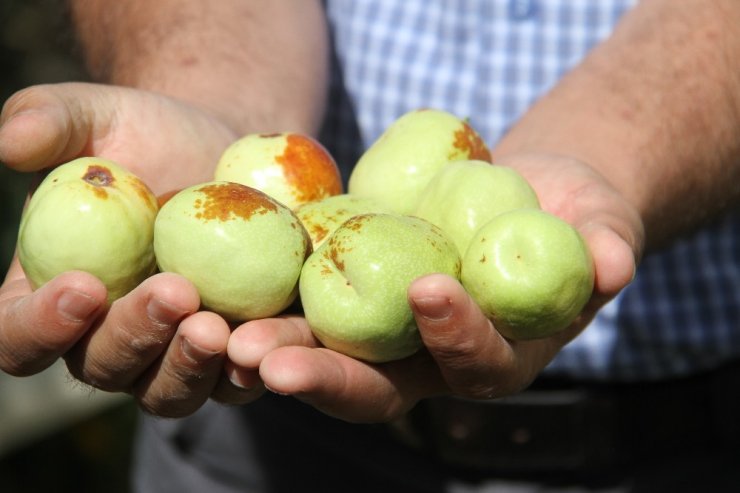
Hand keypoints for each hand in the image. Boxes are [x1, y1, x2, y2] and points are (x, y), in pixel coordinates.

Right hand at [0, 82, 259, 416]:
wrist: (224, 154)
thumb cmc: (147, 134)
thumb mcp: (98, 115)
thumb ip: (50, 121)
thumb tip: (9, 142)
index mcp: (49, 295)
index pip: (17, 335)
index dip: (39, 326)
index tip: (84, 286)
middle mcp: (103, 337)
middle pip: (101, 367)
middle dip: (134, 336)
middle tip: (175, 293)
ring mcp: (168, 354)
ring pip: (168, 391)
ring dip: (189, 366)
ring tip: (217, 326)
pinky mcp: (227, 353)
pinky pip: (233, 381)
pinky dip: (247, 371)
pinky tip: (265, 342)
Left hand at [226, 153, 643, 422]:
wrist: (520, 195)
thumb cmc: (568, 215)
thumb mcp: (600, 223)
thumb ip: (609, 244)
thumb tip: (614, 263)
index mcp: (497, 356)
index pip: (477, 365)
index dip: (456, 335)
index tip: (428, 290)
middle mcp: (432, 362)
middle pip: (379, 385)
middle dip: (326, 377)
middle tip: (268, 364)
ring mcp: (387, 333)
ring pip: (327, 355)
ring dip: (275, 348)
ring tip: (223, 337)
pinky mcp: (352, 293)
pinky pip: (305, 306)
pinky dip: (265, 305)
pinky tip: (218, 293)